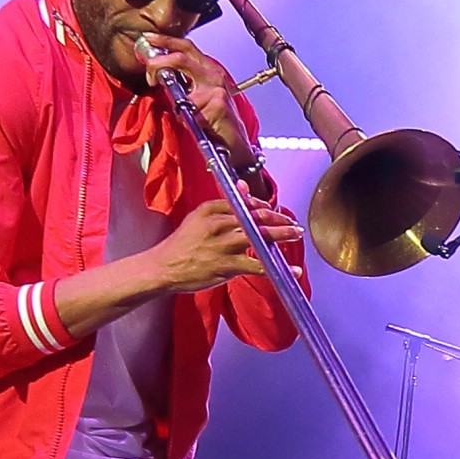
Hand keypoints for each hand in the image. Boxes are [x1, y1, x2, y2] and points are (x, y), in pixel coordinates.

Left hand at [137, 31, 254, 170]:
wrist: (233, 141)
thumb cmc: (214, 119)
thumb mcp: (197, 94)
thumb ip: (182, 81)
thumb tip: (158, 73)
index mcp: (208, 68)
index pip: (186, 46)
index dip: (166, 40)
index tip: (148, 38)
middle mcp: (214, 74)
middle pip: (181, 58)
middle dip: (159, 63)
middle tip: (149, 74)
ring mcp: (217, 89)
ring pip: (182, 91)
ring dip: (177, 106)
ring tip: (184, 115)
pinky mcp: (218, 105)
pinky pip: (189, 111)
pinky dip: (187, 120)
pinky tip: (198, 125)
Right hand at [152, 197, 302, 294]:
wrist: (163, 268)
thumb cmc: (181, 245)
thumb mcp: (197, 218)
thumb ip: (222, 205)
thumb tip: (243, 187)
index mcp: (211, 210)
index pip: (244, 203)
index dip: (262, 206)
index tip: (273, 211)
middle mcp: (220, 225)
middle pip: (257, 217)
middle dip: (279, 218)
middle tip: (292, 223)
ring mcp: (226, 245)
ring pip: (261, 237)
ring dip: (283, 235)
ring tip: (296, 234)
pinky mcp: (229, 265)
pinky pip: (260, 265)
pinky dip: (279, 269)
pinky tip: (293, 271)